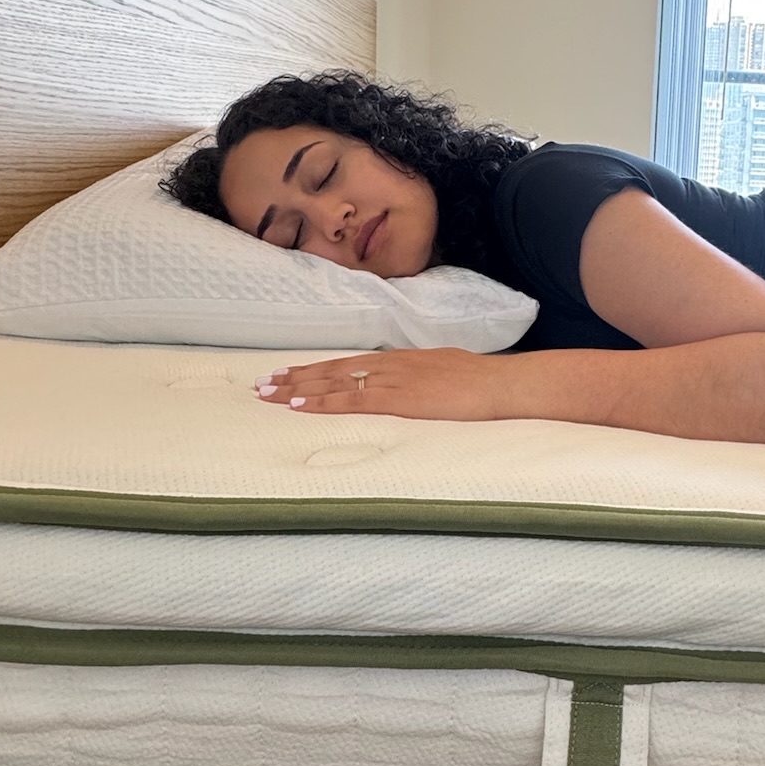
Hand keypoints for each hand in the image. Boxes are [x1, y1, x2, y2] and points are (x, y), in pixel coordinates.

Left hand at [255, 350, 507, 421]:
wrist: (501, 386)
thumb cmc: (483, 384)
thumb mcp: (446, 376)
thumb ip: (423, 383)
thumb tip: (414, 391)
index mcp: (401, 361)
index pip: (349, 365)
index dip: (317, 370)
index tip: (290, 374)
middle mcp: (390, 366)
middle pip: (333, 370)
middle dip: (296, 377)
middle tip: (263, 383)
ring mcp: (391, 381)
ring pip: (334, 382)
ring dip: (298, 388)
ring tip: (268, 393)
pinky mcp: (397, 400)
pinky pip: (351, 400)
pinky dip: (322, 401)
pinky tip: (299, 404)